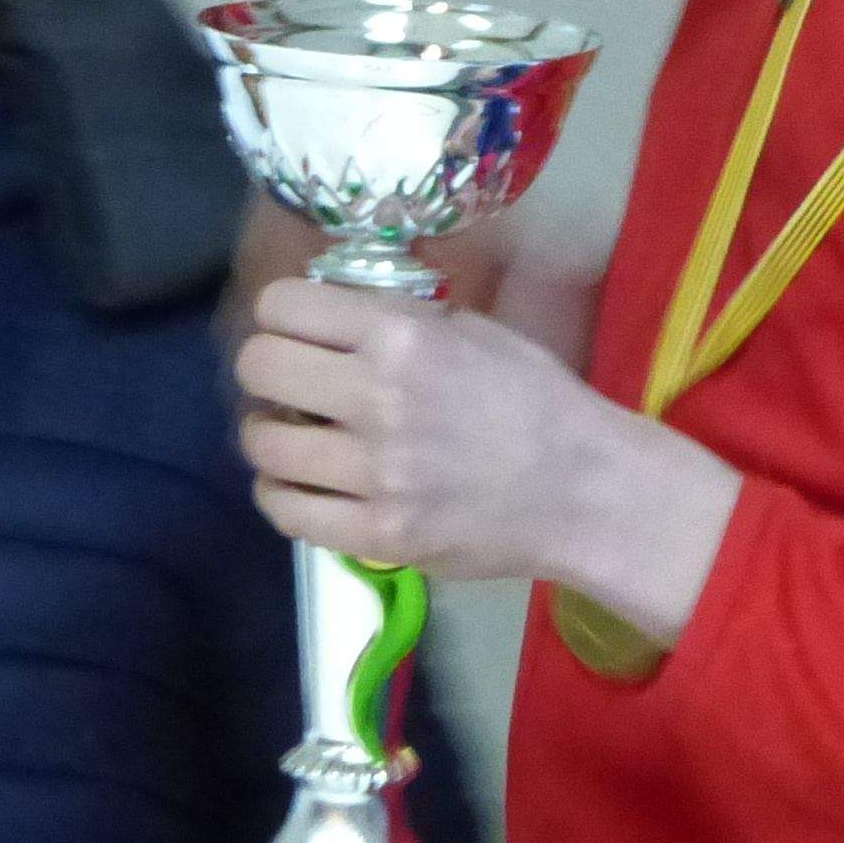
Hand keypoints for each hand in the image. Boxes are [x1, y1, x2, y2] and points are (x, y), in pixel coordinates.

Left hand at [235, 276, 738, 640]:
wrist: (585, 490)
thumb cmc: (535, 399)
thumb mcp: (473, 331)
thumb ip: (397, 320)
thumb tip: (328, 315)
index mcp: (402, 335)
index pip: (282, 307)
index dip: (281, 314)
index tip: (296, 330)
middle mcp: (378, 398)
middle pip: (258, 368)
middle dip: (268, 370)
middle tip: (291, 385)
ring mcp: (375, 474)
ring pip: (262, 445)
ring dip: (271, 435)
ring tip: (297, 438)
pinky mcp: (377, 535)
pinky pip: (286, 512)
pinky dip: (282, 494)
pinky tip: (303, 485)